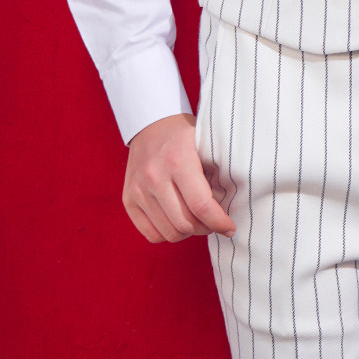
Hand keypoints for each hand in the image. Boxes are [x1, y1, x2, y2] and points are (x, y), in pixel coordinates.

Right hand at [122, 113, 235, 243]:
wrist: (151, 124)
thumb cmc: (184, 136)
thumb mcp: (205, 145)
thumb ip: (217, 174)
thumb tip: (228, 207)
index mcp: (178, 160)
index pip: (201, 205)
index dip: (219, 222)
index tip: (230, 227)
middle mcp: (155, 176)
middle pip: (185, 223)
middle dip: (205, 228)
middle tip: (213, 221)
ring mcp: (139, 189)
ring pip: (169, 233)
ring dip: (188, 232)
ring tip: (196, 221)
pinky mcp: (128, 199)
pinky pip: (151, 234)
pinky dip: (168, 234)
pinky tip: (177, 221)